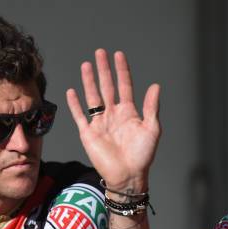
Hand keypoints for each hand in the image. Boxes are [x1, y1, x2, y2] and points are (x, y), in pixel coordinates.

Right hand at [66, 49, 160, 192]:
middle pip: (107, 87)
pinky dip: (75, 104)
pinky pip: (80, 116)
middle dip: (104, 70)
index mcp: (129, 113)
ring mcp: (100, 123)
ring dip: (89, 81)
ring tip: (86, 65)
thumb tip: (155, 85)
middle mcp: (113, 115)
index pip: (124, 86)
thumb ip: (151, 107)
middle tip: (100, 53)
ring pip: (93, 97)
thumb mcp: (152, 129)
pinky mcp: (88, 134)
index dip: (122, 71)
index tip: (118, 55)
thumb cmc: (142, 156)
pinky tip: (72, 91)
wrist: (127, 176)